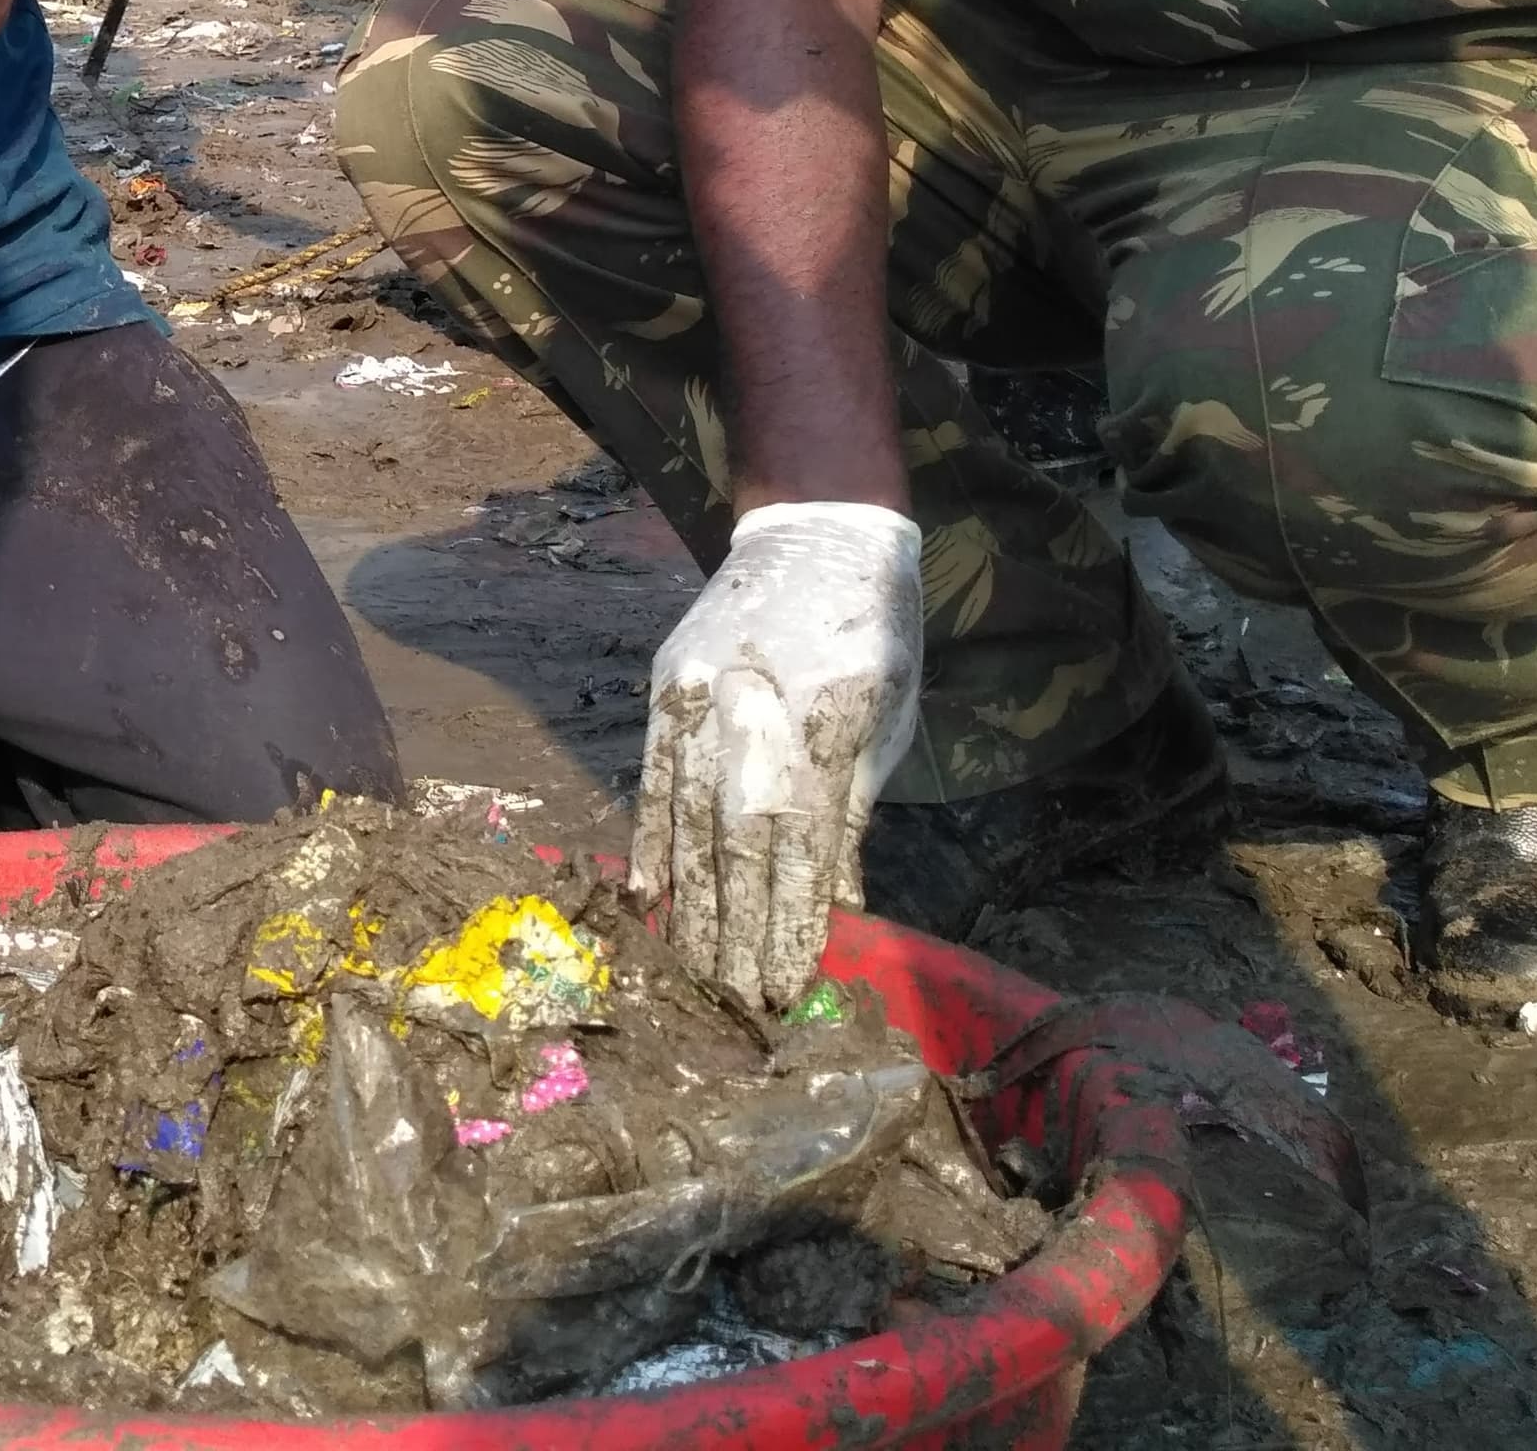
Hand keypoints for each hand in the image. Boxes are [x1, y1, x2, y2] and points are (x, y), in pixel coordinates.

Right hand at [632, 501, 922, 1009]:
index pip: (803, 845)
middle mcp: (754, 711)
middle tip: (737, 1005)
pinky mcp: (666, 686)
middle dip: (738, 932)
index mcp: (827, 720)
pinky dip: (648, 841)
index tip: (788, 985)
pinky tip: (647, 897)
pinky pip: (651, 778)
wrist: (814, 531)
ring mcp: (699, 697)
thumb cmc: (872, 630)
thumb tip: (835, 903)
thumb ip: (854, 809)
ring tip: (696, 973)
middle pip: (737, 843)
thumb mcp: (889, 716)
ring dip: (693, 904)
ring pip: (689, 820)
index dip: (791, 920)